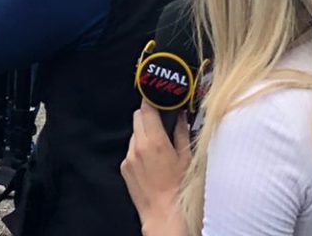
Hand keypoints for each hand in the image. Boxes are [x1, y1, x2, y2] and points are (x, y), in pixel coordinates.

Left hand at [120, 104, 190, 235]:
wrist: (164, 215)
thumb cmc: (180, 189)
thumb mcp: (187, 159)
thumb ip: (181, 133)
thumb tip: (180, 116)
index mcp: (155, 142)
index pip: (147, 109)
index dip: (151, 100)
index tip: (156, 97)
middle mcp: (138, 147)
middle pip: (137, 117)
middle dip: (148, 116)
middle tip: (161, 122)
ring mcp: (128, 157)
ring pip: (134, 134)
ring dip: (144, 135)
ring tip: (160, 149)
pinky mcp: (124, 167)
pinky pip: (131, 150)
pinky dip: (139, 151)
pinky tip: (152, 163)